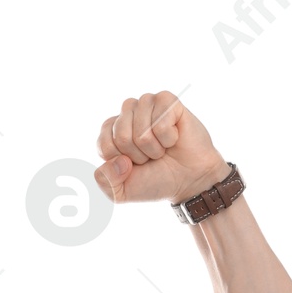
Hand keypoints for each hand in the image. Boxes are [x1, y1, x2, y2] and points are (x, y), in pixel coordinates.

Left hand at [94, 94, 227, 207]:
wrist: (187, 180)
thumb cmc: (154, 181)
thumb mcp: (121, 192)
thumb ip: (104, 181)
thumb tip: (118, 160)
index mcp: (112, 131)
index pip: (105, 143)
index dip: (120, 162)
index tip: (134, 165)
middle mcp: (127, 113)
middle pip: (121, 136)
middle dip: (138, 155)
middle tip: (151, 157)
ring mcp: (147, 103)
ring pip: (141, 131)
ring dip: (153, 148)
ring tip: (162, 148)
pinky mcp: (167, 100)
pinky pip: (160, 124)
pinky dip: (168, 138)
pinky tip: (174, 137)